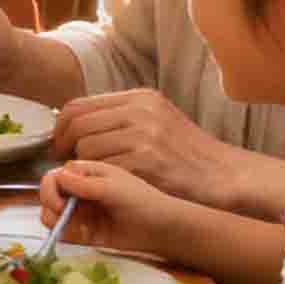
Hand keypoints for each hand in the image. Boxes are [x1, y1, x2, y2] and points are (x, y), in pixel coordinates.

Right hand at [38, 159, 188, 262]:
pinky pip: (63, 233)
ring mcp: (80, 212)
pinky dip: (63, 235)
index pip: (53, 177)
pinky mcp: (83, 232)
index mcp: (84, 174)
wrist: (161, 229)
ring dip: (54, 222)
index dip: (50, 190)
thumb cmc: (142, 202)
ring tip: (71, 229)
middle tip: (63, 217)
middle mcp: (78, 191)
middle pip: (47, 196)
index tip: (60, 205)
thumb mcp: (114, 188)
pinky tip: (80, 236)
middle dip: (49, 206)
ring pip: (50, 215)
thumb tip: (57, 176)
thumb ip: (86, 185)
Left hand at [50, 88, 238, 207]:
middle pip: (77, 125)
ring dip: (83, 166)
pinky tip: (111, 185)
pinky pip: (103, 168)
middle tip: (67, 165)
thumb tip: (76, 123)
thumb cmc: (187, 154)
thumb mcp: (156, 120)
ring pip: (86, 148)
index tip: (60, 145)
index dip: (61, 127)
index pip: (78, 105)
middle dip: (65, 147)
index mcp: (139, 98)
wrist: (225, 175)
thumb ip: (121, 117)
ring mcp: (143, 134)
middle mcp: (140, 110)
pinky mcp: (146, 160)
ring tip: (94, 176)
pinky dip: (101, 179)